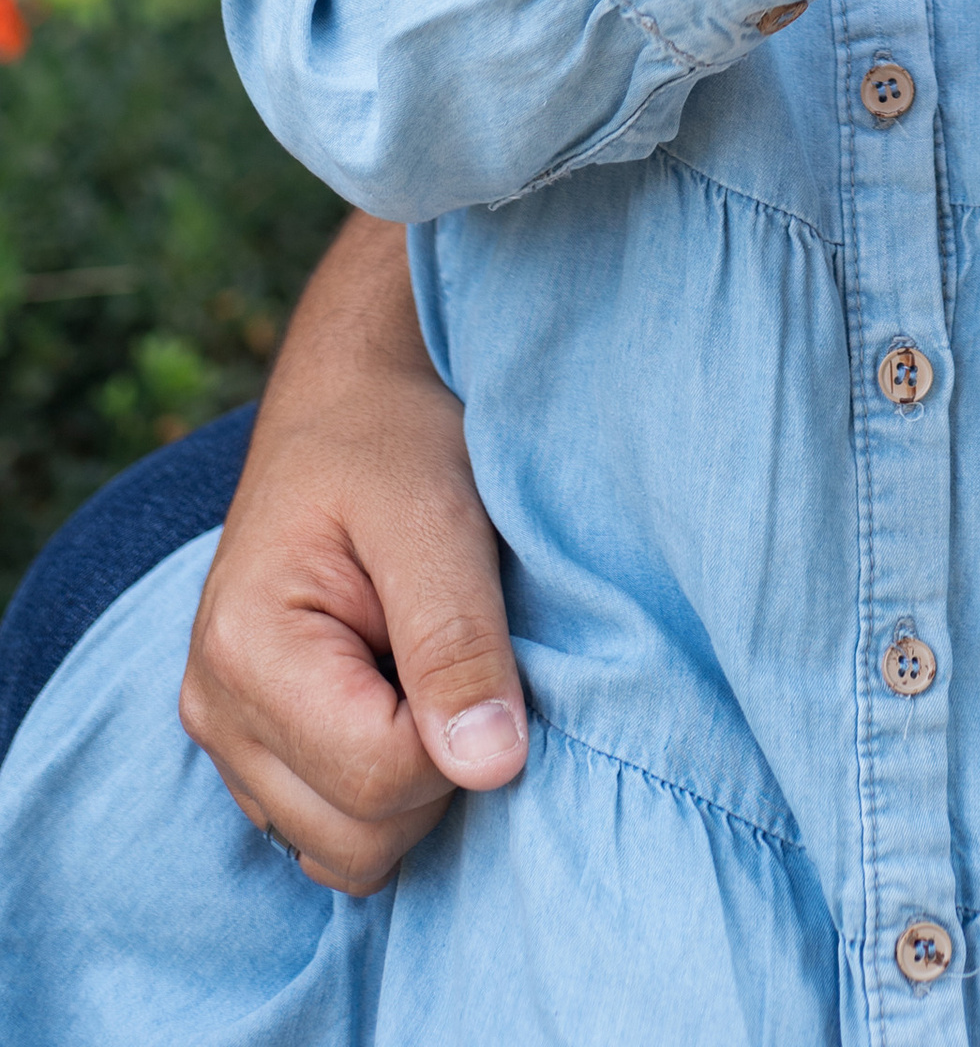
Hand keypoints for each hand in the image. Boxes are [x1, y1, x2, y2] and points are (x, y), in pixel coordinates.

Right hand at [180, 215, 525, 895]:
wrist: (349, 401)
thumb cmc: (392, 442)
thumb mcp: (437, 518)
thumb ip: (458, 641)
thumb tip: (491, 768)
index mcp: (243, 652)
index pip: (381, 776)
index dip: (463, 732)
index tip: (485, 643)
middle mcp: (215, 712)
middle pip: (359, 837)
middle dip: (437, 769)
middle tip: (460, 655)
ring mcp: (228, 738)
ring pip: (344, 852)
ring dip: (413, 786)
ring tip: (429, 671)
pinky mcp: (257, 749)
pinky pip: (331, 829)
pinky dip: (384, 791)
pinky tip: (406, 699)